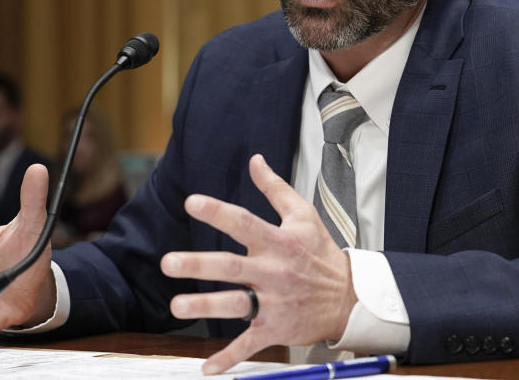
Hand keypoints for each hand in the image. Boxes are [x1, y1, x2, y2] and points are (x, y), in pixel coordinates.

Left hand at [161, 154, 357, 373]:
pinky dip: (228, 358)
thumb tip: (255, 161)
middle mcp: (273, 271)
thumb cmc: (322, 254)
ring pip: (235, 305)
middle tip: (169, 262)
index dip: (218, 211)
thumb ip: (275, 189)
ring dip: (205, 306)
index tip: (192, 202)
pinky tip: (207, 367)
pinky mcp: (275, 329)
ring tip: (177, 307)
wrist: (349, 297)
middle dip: (199, 264)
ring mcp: (274, 302)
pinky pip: (249, 345)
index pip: (245, 222)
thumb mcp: (303, 215)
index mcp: (279, 242)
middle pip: (231, 266)